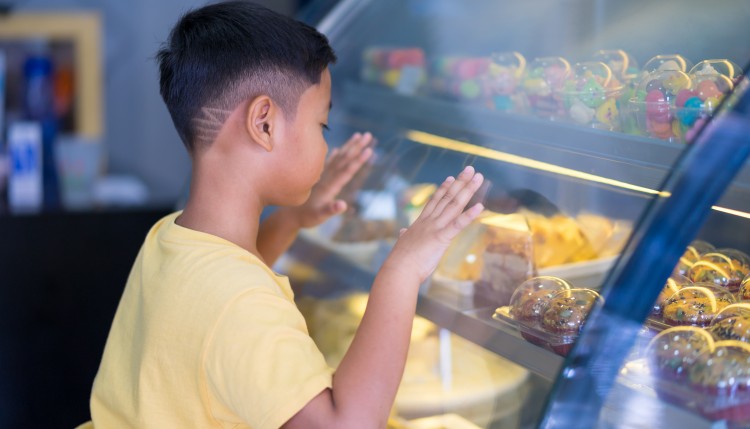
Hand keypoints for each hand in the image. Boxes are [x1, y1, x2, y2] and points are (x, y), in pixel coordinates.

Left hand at [290, 132, 373, 228]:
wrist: (290, 215)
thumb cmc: (307, 217)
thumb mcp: (320, 216)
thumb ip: (331, 210)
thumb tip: (343, 204)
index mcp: (329, 185)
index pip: (347, 170)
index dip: (358, 160)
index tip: (369, 150)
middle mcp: (326, 177)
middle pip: (344, 159)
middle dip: (357, 147)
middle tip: (368, 135)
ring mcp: (322, 175)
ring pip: (338, 157)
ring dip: (348, 146)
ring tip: (358, 135)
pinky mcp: (317, 177)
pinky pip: (328, 162)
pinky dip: (334, 154)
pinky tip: (337, 149)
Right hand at [386, 166, 484, 282]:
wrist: (398, 270)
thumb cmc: (401, 261)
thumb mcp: (404, 243)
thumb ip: (405, 235)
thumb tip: (403, 231)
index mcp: (421, 223)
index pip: (435, 201)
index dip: (444, 188)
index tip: (451, 177)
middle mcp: (429, 221)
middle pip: (448, 197)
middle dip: (460, 182)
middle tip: (471, 169)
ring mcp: (435, 227)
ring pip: (454, 205)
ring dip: (468, 190)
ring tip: (478, 178)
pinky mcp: (441, 238)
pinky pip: (457, 224)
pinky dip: (469, 215)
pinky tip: (480, 206)